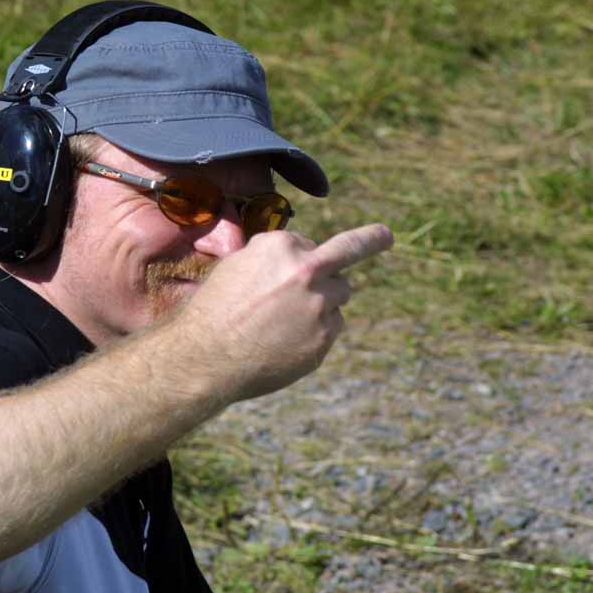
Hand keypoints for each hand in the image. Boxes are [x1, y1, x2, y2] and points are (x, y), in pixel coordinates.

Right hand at [178, 223, 392, 402]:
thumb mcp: (235, 266)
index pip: (306, 243)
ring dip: (324, 301)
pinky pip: (332, 326)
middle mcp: (306, 270)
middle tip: (386, 235)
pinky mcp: (324, 338)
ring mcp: (319, 305)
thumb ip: (270, 257)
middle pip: (345, 256)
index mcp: (282, 246)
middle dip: (371, 240)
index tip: (294, 266)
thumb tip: (296, 257)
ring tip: (286, 321)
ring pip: (340, 294)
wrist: (206, 357)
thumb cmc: (214, 310)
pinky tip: (285, 342)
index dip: (292, 260)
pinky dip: (316, 331)